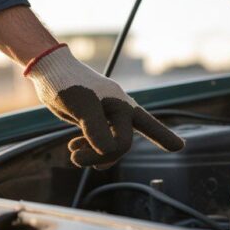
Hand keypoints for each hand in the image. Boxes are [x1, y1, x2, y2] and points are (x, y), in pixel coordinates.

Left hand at [25, 45, 183, 167]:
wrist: (50, 71)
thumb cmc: (69, 83)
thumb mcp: (83, 107)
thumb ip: (97, 130)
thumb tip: (107, 152)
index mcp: (122, 106)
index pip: (148, 125)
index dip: (163, 137)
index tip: (180, 147)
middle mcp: (118, 111)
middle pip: (121, 144)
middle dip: (102, 156)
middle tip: (76, 159)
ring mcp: (105, 116)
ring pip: (108, 145)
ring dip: (92, 154)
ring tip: (74, 154)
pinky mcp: (92, 119)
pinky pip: (96, 141)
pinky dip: (86, 148)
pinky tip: (73, 146)